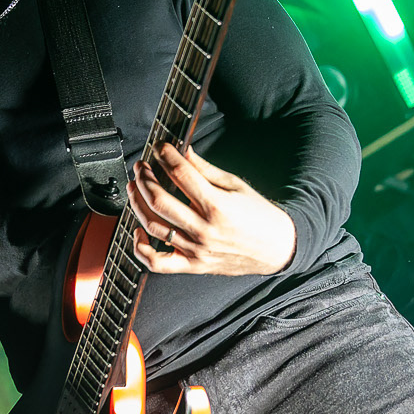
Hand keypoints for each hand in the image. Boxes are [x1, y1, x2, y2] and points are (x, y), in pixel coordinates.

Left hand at [127, 143, 296, 275]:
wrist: (278, 248)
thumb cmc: (260, 217)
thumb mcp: (236, 185)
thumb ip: (206, 170)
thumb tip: (184, 152)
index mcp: (216, 205)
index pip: (181, 173)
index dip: (165, 155)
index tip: (160, 147)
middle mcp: (204, 229)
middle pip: (159, 200)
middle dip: (144, 178)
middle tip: (142, 167)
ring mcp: (196, 250)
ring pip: (153, 226)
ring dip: (138, 203)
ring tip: (136, 188)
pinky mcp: (193, 265)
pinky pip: (157, 262)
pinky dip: (141, 248)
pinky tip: (139, 230)